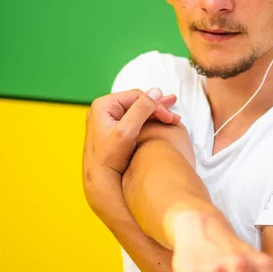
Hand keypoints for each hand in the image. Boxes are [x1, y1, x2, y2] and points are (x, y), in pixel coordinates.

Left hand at [82, 87, 178, 221]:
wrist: (98, 180)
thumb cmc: (108, 159)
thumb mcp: (126, 132)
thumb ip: (141, 110)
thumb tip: (156, 91)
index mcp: (104, 105)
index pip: (137, 97)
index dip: (156, 106)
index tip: (170, 118)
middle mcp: (104, 109)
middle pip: (138, 103)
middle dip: (158, 109)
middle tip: (174, 116)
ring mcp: (108, 119)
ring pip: (138, 111)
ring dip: (155, 115)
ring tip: (172, 118)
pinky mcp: (113, 129)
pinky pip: (135, 120)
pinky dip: (148, 122)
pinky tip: (160, 125)